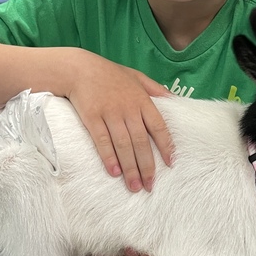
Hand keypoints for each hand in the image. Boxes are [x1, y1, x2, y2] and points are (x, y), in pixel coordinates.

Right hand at [66, 56, 172, 191]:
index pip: (159, 127)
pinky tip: (114, 172)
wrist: (79, 69)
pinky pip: (102, 141)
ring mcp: (110, 113)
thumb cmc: (110, 74)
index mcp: (142, 100)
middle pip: (141, 142)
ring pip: (123, 145)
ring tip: (134, 186)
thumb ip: (156, 89)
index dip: (166, 146)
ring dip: (130, 168)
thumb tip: (175, 100)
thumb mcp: (137, 76)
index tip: (170, 164)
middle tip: (149, 186)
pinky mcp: (92, 118)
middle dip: (147, 166)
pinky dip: (109, 157)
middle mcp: (128, 109)